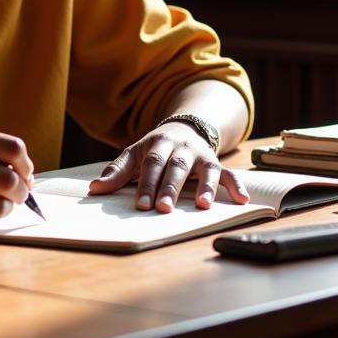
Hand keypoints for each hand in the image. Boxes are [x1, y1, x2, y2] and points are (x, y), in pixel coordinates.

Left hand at [87, 121, 248, 211]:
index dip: (146, 184)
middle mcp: (181, 148)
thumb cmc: (155, 148)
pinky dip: (237, 185)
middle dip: (169, 188)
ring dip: (205, 187)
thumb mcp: (135, 154)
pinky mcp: (216, 163)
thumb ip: (117, 172)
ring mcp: (201, 155)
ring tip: (202, 206)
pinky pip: (229, 173)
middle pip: (175, 168)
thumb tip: (94, 189)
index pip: (151, 164)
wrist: (184, 128)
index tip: (141, 205)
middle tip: (163, 209)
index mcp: (158, 144)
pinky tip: (243, 199)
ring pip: (204, 169)